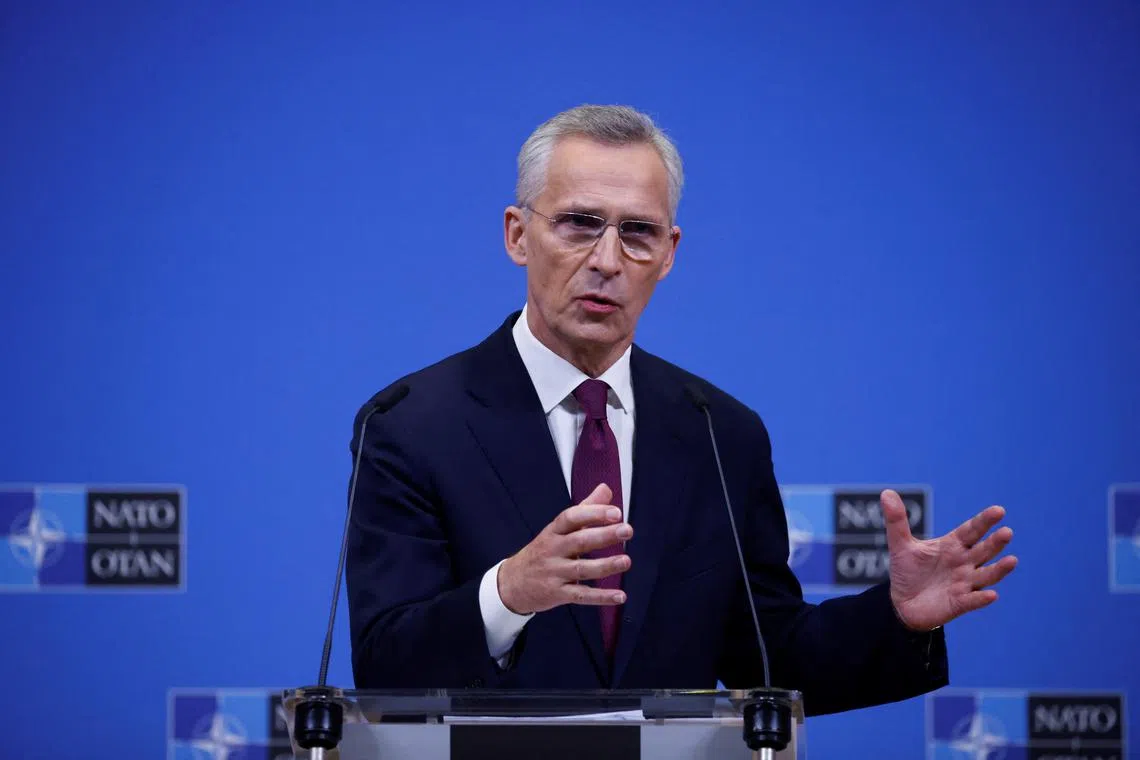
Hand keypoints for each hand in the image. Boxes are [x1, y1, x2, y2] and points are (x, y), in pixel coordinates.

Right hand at [497, 483, 631, 614]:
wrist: (512, 583)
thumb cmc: (542, 552)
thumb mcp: (558, 529)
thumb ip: (585, 509)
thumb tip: (606, 489)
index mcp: (554, 531)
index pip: (571, 517)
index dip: (593, 513)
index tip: (616, 512)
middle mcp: (553, 550)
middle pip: (579, 541)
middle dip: (604, 535)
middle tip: (626, 530)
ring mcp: (554, 573)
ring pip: (581, 569)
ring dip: (605, 565)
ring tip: (625, 561)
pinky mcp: (558, 594)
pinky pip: (581, 595)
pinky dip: (601, 597)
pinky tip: (619, 596)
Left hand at [882, 489, 1017, 630]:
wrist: (902, 602)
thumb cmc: (908, 571)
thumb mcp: (900, 545)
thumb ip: (896, 520)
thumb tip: (886, 493)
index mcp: (952, 546)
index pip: (971, 531)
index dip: (984, 521)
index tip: (998, 511)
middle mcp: (963, 563)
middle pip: (983, 551)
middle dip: (995, 542)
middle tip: (1006, 532)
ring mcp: (964, 583)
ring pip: (986, 575)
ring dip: (998, 569)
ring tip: (1012, 560)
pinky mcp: (959, 603)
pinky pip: (973, 601)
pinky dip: (981, 598)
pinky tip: (991, 595)